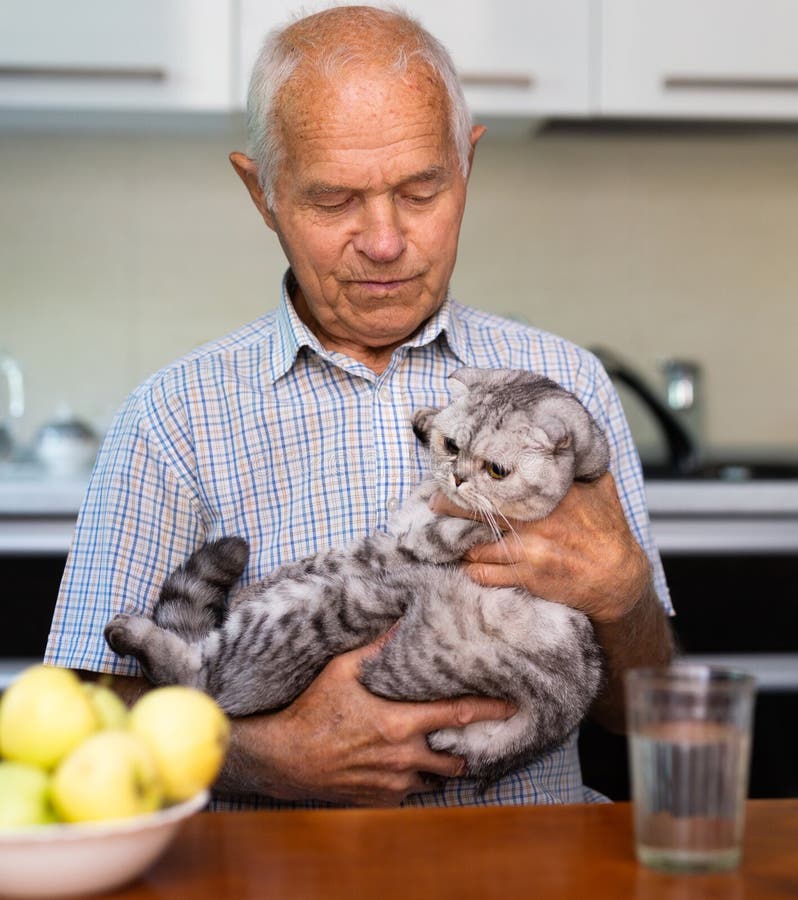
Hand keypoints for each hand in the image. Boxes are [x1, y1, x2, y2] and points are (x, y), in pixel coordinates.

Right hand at [216, 636, 515, 806]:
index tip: (513, 706)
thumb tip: (402, 620)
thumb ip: (376, 648)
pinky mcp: (380, 800)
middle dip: (468, 747)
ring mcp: (393, 783)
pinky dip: (416, 781)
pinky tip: (406, 766)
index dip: (490, 710)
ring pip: (437, 779)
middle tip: (473, 735)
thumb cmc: (312, 709)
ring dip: (442, 766)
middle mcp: (403, 757)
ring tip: (441, 750)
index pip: (458, 715)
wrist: (283, 758)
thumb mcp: (341, 670)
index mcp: (399, 722)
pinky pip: (412, 794)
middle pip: (456, 756)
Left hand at [429, 472, 649, 623]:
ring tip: (449, 535)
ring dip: (460, 541)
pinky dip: (471, 567)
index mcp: (550, 493)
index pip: (498, 480)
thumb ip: (577, 465)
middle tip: (433, 503)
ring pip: (474, 544)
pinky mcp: (526, 576)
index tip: (453, 472)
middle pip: (475, 510)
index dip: (470, 477)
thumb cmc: (609, 531)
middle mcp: (535, 520)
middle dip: (448, 506)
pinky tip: (469, 562)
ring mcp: (529, 549)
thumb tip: (563, 437)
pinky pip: (482, 573)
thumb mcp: (600, 488)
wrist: (620, 579)